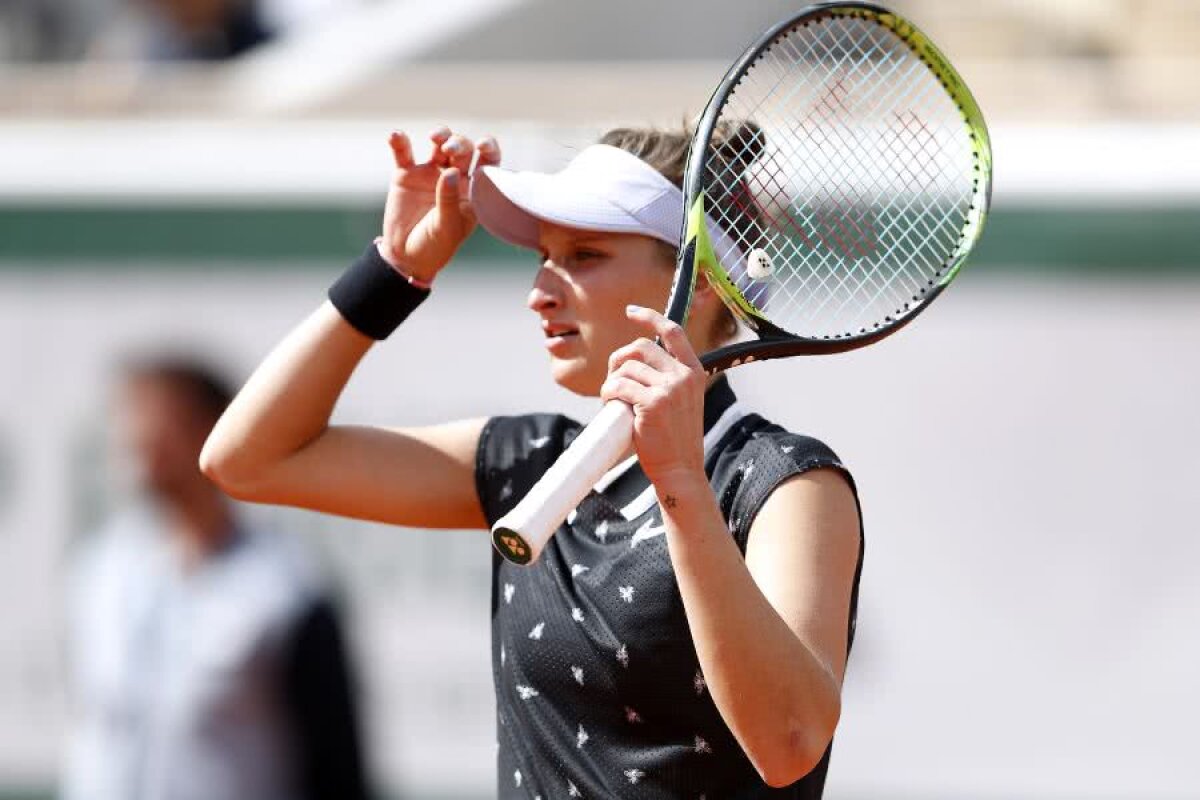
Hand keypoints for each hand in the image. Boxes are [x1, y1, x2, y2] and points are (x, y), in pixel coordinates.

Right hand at [378, 127, 500, 282]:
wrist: (406, 256)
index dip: (489, 148)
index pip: (487, 162)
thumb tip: (449, 171)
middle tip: (449, 149)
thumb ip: (448, 201)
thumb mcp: (446, 228)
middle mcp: (455, 177)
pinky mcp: (406, 174)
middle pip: (463, 149)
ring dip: (440, 135)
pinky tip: (395, 136)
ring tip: (435, 138)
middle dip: (459, 143)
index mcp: (473, 190)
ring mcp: (430, 173)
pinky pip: (403, 153)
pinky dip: (399, 142)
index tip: (483, 144)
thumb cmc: (436, 246)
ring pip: (439, 144)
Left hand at [600, 306, 707, 487]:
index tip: (631, 311)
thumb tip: (632, 360)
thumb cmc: (674, 438)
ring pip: (626, 368)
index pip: (673, 331)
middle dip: (619, 358)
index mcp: (693, 371)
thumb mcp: (681, 401)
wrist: (680, 469)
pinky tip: (611, 406)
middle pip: (641, 347)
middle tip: (612, 378)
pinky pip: (618, 386)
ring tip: (613, 400)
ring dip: (612, 382)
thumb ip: (666, 378)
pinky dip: (608, 393)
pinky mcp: (652, 402)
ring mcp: (669, 388)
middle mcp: (684, 376)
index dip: (650, 317)